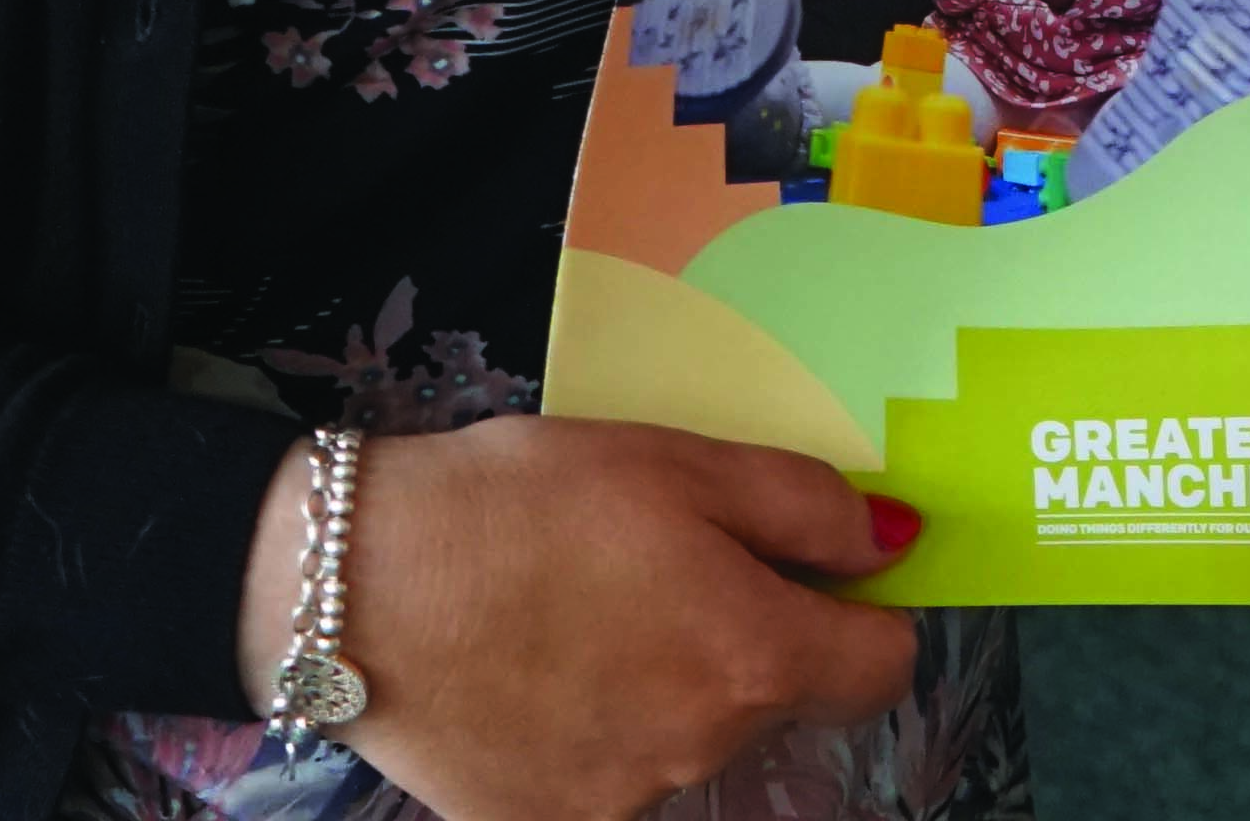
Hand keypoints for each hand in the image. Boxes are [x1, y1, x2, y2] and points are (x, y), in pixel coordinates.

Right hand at [235, 416, 916, 819]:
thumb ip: (807, 507)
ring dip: (666, 686)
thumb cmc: (522, 503)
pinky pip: (607, 776)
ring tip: (578, 612)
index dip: (864, 617)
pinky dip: (591, 731)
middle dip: (746, 639)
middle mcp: (704, 749)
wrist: (355, 585)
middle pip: (775, 700)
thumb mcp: (681, 462)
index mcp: (755, 657)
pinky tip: (533, 671)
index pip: (881, 670)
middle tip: (658, 566)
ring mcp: (623, 799)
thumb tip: (894, 546)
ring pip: (690, 739)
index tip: (814, 575)